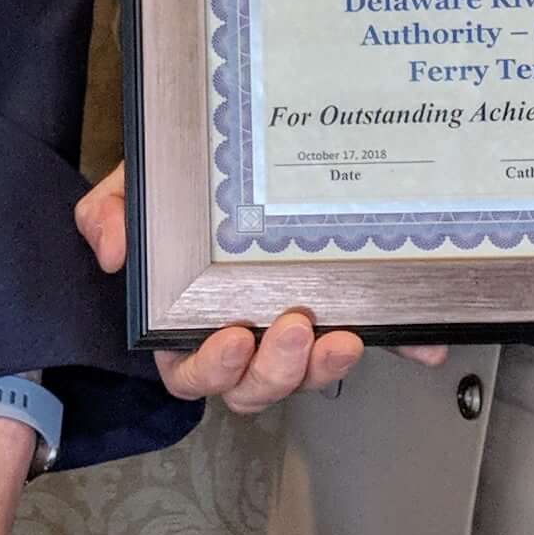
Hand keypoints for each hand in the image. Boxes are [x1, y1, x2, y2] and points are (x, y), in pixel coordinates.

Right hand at [74, 163, 441, 401]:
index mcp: (187, 320)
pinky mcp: (344, 310)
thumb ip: (110, 211)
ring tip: (343, 338)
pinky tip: (423, 344)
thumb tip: (112, 248)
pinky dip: (402, 347)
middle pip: (252, 386)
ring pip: (305, 374)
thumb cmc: (184, 187)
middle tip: (292, 332)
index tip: (230, 339)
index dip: (212, 369)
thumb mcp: (139, 187)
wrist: (233, 148)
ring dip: (323, 367)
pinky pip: (374, 338)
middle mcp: (242, 334)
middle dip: (275, 372)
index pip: (192, 370)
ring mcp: (295, 327)